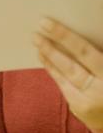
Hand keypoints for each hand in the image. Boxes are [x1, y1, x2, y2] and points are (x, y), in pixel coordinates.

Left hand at [35, 18, 102, 132]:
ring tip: (37, 42)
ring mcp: (89, 101)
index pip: (85, 52)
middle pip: (71, 66)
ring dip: (49, 58)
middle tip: (36, 33)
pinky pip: (63, 86)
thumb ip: (97, 51)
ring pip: (64, 77)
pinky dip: (53, 70)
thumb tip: (81, 30)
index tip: (47, 23)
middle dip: (51, 48)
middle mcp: (100, 89)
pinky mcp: (80, 109)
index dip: (65, 37)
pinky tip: (44, 58)